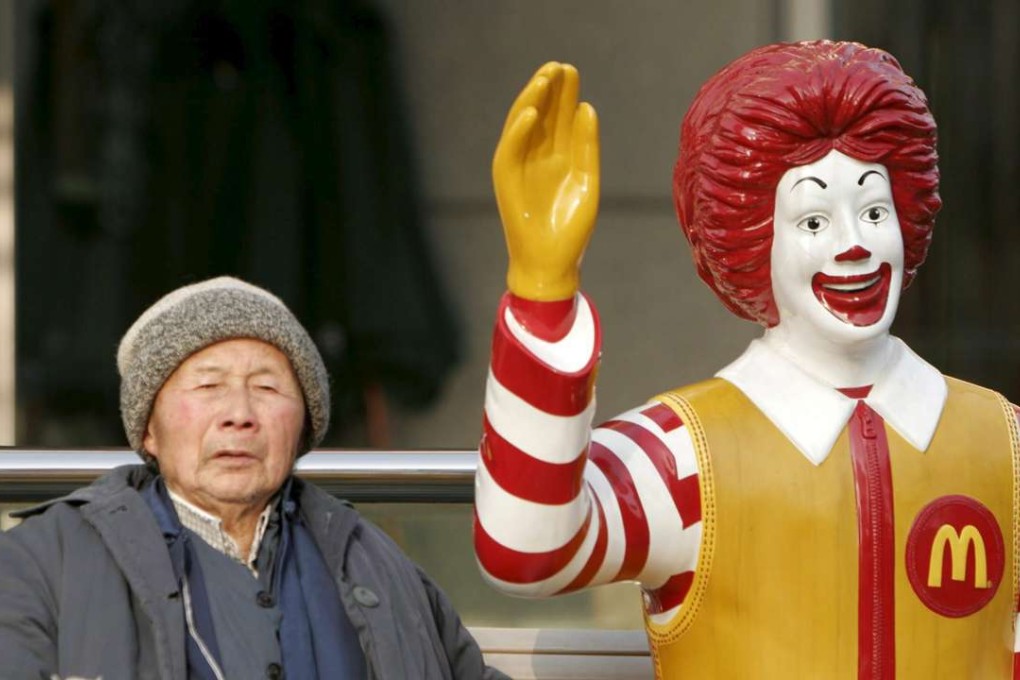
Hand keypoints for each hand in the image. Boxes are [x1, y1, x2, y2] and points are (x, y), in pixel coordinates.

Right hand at [493, 62, 599, 300]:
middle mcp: (538, 157)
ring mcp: (521, 167)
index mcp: (559, 156)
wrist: (553, 263)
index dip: (564, 94)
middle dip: (548, 91)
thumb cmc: (571, 229)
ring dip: (531, 103)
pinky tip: (532, 114)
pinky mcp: (507, 180)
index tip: (572, 72)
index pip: (559, 117)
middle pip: (541, 115)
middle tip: (559, 67)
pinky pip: (510, 150)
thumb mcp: (587, 182)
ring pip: (523, 127)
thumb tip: (586, 107)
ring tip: (543, 80)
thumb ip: (587, 146)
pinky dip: (518, 132)